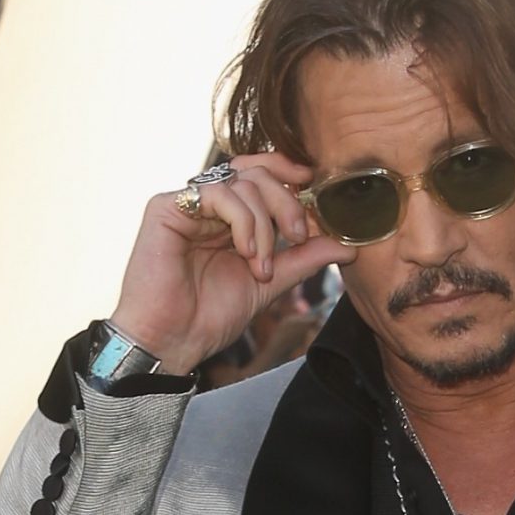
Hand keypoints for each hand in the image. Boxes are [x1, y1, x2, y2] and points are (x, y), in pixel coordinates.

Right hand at [109, 153, 355, 373]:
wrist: (170, 342)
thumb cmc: (209, 317)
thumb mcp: (270, 284)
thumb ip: (304, 260)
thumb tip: (348, 246)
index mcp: (229, 216)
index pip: (262, 173)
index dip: (290, 176)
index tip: (315, 200)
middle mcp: (208, 204)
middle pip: (257, 172)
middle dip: (287, 202)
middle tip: (298, 237)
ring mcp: (187, 203)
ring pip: (242, 181)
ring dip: (264, 225)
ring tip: (261, 267)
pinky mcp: (167, 207)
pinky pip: (218, 193)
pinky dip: (243, 222)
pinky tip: (245, 253)